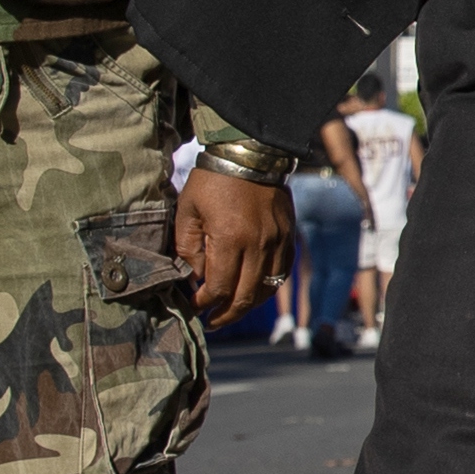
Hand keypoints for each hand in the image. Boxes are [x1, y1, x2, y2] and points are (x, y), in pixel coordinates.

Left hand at [174, 161, 294, 321]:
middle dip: (226, 314)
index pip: (218, 287)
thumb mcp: (187, 211)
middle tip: (212, 321)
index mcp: (229, 239)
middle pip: (245, 296)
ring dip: (248, 305)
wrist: (250, 152)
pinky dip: (268, 286)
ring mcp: (277, 241)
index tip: (194, 304)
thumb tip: (195, 277)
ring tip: (232, 310)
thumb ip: (188, 248)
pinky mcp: (288, 235)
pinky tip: (254, 290)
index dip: (204, 302)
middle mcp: (258, 245)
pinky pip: (282, 272)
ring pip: (266, 288)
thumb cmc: (212, 180)